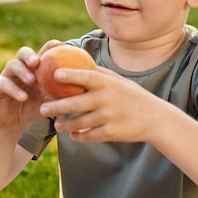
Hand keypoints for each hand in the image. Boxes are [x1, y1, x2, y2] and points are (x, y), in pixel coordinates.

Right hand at [0, 40, 61, 129]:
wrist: (15, 123)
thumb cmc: (36, 108)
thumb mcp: (51, 101)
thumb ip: (63, 93)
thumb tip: (84, 89)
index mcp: (34, 68)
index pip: (42, 52)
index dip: (50, 46)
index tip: (60, 45)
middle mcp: (20, 68)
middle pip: (23, 53)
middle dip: (30, 55)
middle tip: (37, 61)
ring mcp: (7, 76)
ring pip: (12, 65)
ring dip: (22, 71)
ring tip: (32, 80)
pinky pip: (3, 84)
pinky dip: (14, 89)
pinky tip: (23, 96)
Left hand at [39, 66, 162, 142]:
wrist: (155, 119)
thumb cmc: (133, 96)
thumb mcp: (119, 81)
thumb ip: (100, 73)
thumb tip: (79, 61)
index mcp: (108, 84)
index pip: (86, 77)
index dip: (70, 75)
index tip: (54, 74)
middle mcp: (107, 99)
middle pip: (75, 104)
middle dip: (56, 107)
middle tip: (42, 108)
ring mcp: (109, 117)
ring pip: (80, 123)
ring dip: (65, 125)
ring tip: (56, 125)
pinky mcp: (111, 133)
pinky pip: (90, 136)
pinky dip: (79, 137)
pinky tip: (73, 136)